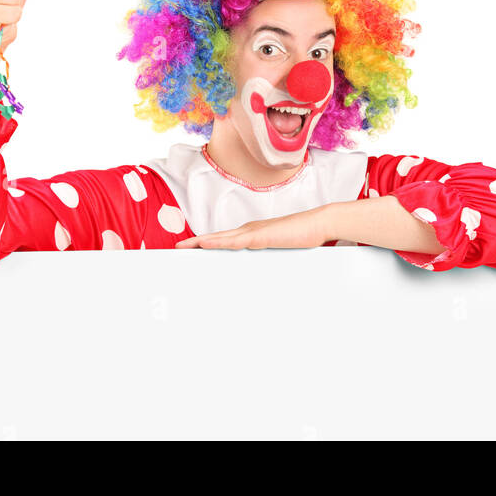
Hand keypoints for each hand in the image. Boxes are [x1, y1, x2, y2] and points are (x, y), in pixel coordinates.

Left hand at [175, 206, 332, 250]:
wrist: (317, 224)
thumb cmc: (301, 237)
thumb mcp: (280, 250)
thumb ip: (269, 257)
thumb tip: (263, 272)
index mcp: (252, 233)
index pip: (224, 239)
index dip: (206, 243)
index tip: (191, 249)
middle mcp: (248, 230)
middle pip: (216, 237)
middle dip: (196, 243)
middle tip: (177, 248)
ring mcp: (253, 232)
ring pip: (221, 238)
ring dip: (202, 242)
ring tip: (185, 247)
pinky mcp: (260, 236)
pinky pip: (235, 241)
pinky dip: (218, 242)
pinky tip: (207, 244)